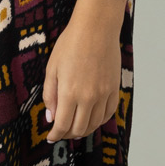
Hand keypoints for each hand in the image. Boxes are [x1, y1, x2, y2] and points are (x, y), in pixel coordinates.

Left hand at [42, 13, 122, 143]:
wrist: (96, 28)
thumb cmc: (71, 44)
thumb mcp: (52, 68)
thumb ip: (50, 95)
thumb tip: (51, 117)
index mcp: (69, 92)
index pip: (62, 125)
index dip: (55, 135)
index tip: (50, 137)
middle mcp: (88, 97)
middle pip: (79, 128)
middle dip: (67, 134)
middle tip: (60, 132)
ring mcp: (104, 94)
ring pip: (95, 124)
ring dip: (83, 129)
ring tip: (74, 126)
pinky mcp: (114, 89)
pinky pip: (108, 113)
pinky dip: (99, 120)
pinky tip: (91, 118)